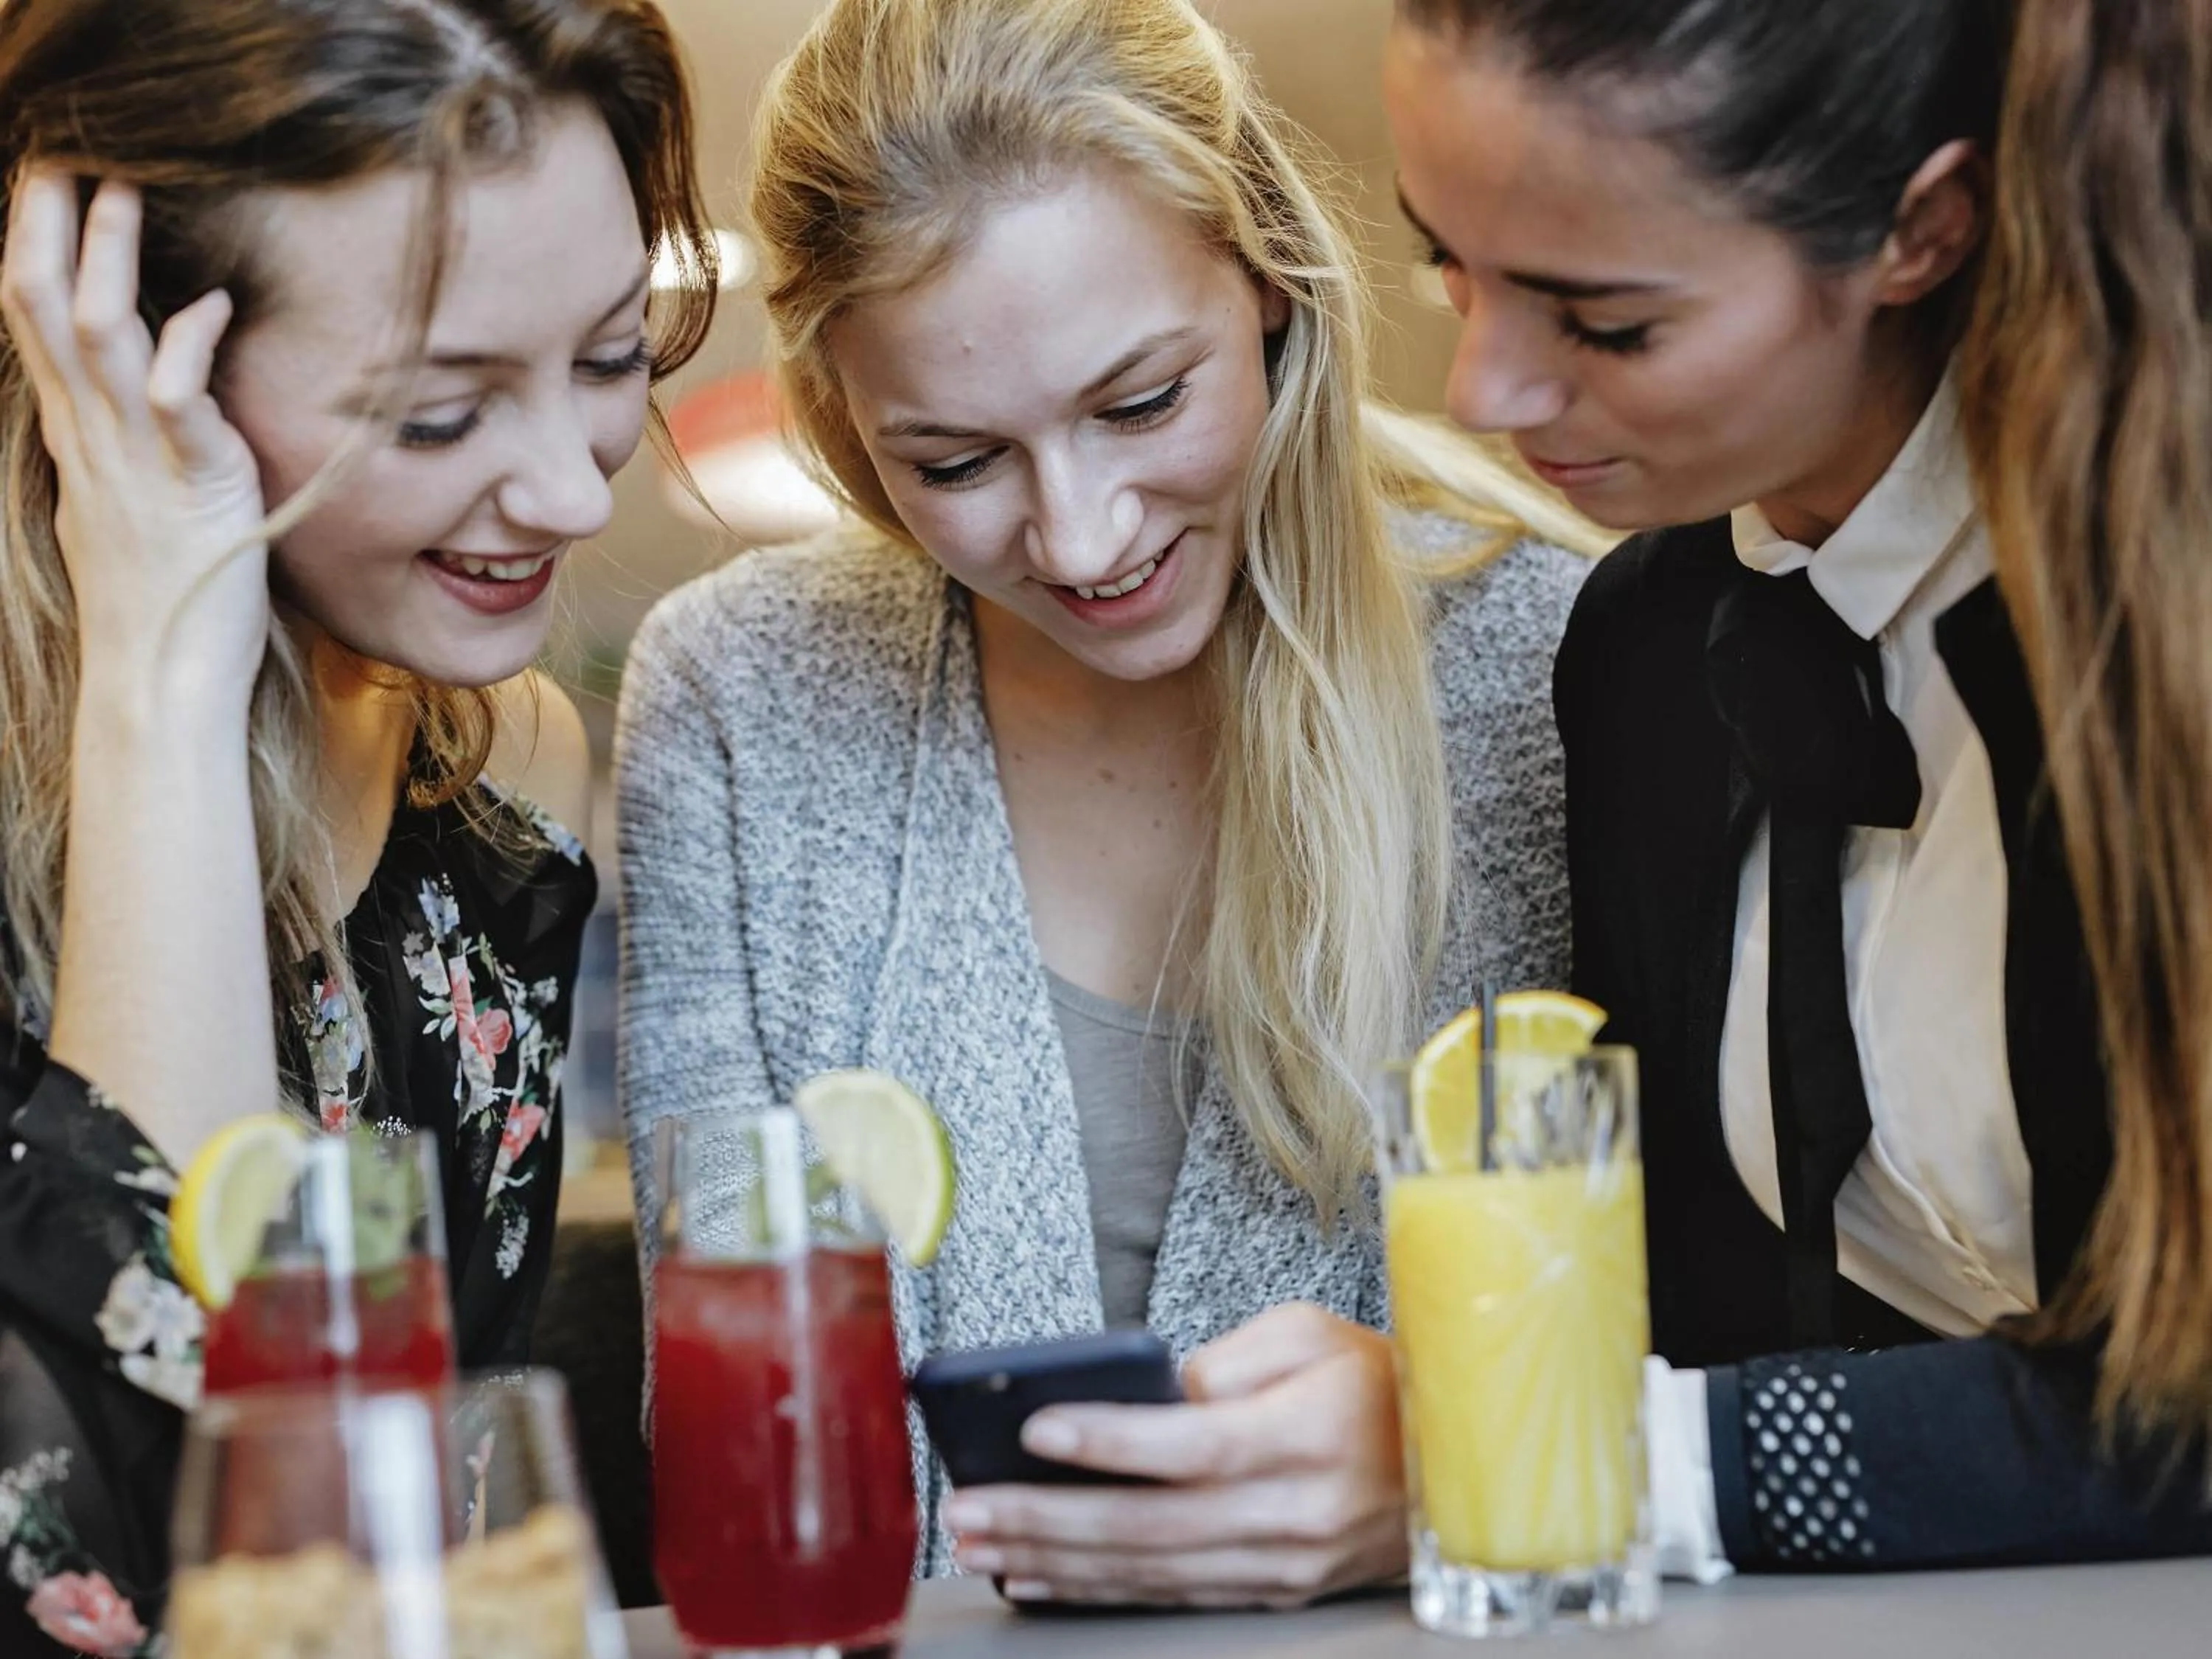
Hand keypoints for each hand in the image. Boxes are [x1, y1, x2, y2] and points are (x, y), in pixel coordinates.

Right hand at [0, 169, 269, 706]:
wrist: (161, 687)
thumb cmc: (160, 601)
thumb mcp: (126, 505)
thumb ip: (123, 444)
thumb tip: (138, 393)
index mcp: (76, 438)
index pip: (31, 318)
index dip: (30, 243)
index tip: (41, 176)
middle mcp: (91, 439)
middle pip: (41, 306)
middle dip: (45, 223)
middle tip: (59, 147)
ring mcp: (134, 460)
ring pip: (100, 336)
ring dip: (111, 258)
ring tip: (126, 186)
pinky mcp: (192, 489)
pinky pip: (177, 401)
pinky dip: (190, 346)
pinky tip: (211, 304)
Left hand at [943, 1304, 1408, 1609]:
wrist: (1450, 1464)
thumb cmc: (1374, 1383)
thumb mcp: (1309, 1332)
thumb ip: (1230, 1356)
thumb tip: (1154, 1394)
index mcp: (1305, 1435)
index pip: (1193, 1445)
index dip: (1111, 1440)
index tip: (1036, 1430)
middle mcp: (1293, 1512)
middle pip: (1151, 1524)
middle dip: (1047, 1517)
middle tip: (970, 1506)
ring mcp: (1282, 1565)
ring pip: (1149, 1570)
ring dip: (1053, 1559)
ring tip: (981, 1542)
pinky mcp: (1272, 1592)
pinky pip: (1170, 1594)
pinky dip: (1097, 1589)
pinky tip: (1040, 1576)